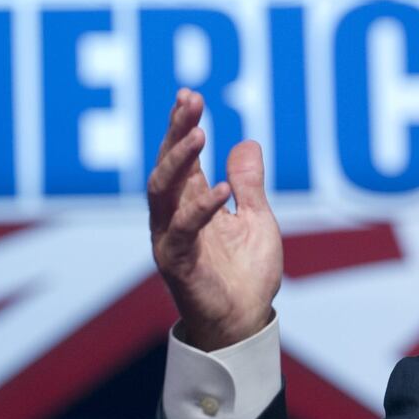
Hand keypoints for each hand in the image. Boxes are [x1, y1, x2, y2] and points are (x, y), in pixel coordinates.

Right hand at [147, 89, 282, 350]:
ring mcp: (170, 238)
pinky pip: (182, 231)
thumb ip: (249, 184)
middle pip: (166, 165)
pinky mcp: (176, 264)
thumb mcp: (257, 219)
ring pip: (161, 192)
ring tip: (198, 133)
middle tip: (190, 101)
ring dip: (178, 160)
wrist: (247, 323)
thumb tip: (246, 142)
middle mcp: (174, 216)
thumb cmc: (246, 275)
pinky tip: (221, 189)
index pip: (182, 157)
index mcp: (190, 203)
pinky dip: (200, 209)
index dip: (182, 125)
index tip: (190, 95)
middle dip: (176, 131)